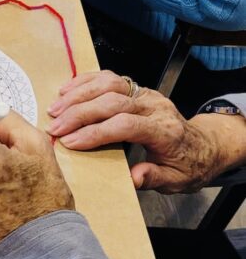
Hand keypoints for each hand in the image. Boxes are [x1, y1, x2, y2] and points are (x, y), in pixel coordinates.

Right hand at [48, 71, 245, 191]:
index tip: (71, 142)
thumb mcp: (176, 181)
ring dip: (79, 94)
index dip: (96, 132)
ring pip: (110, 83)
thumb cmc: (186, 165)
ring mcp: (146, 94)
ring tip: (56, 108)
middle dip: (79, 113)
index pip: (126, 125)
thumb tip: (134, 176)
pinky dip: (86, 81)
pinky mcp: (138, 88)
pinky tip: (67, 90)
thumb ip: (154, 178)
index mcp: (165, 131)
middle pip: (113, 101)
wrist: (203, 145)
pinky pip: (110, 77)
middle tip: (55, 127)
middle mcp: (156, 107)